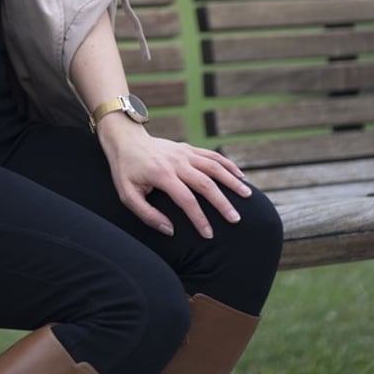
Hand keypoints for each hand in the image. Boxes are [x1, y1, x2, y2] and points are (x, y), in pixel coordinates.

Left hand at [96, 119, 251, 238]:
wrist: (126, 139)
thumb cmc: (125, 171)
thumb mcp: (127, 195)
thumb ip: (147, 214)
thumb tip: (171, 230)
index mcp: (162, 174)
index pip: (186, 199)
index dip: (199, 218)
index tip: (209, 235)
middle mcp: (176, 162)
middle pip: (205, 183)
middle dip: (222, 203)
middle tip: (236, 220)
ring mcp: (184, 153)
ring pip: (213, 166)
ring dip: (231, 181)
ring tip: (248, 196)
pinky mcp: (188, 149)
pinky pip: (212, 155)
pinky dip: (227, 164)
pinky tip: (240, 176)